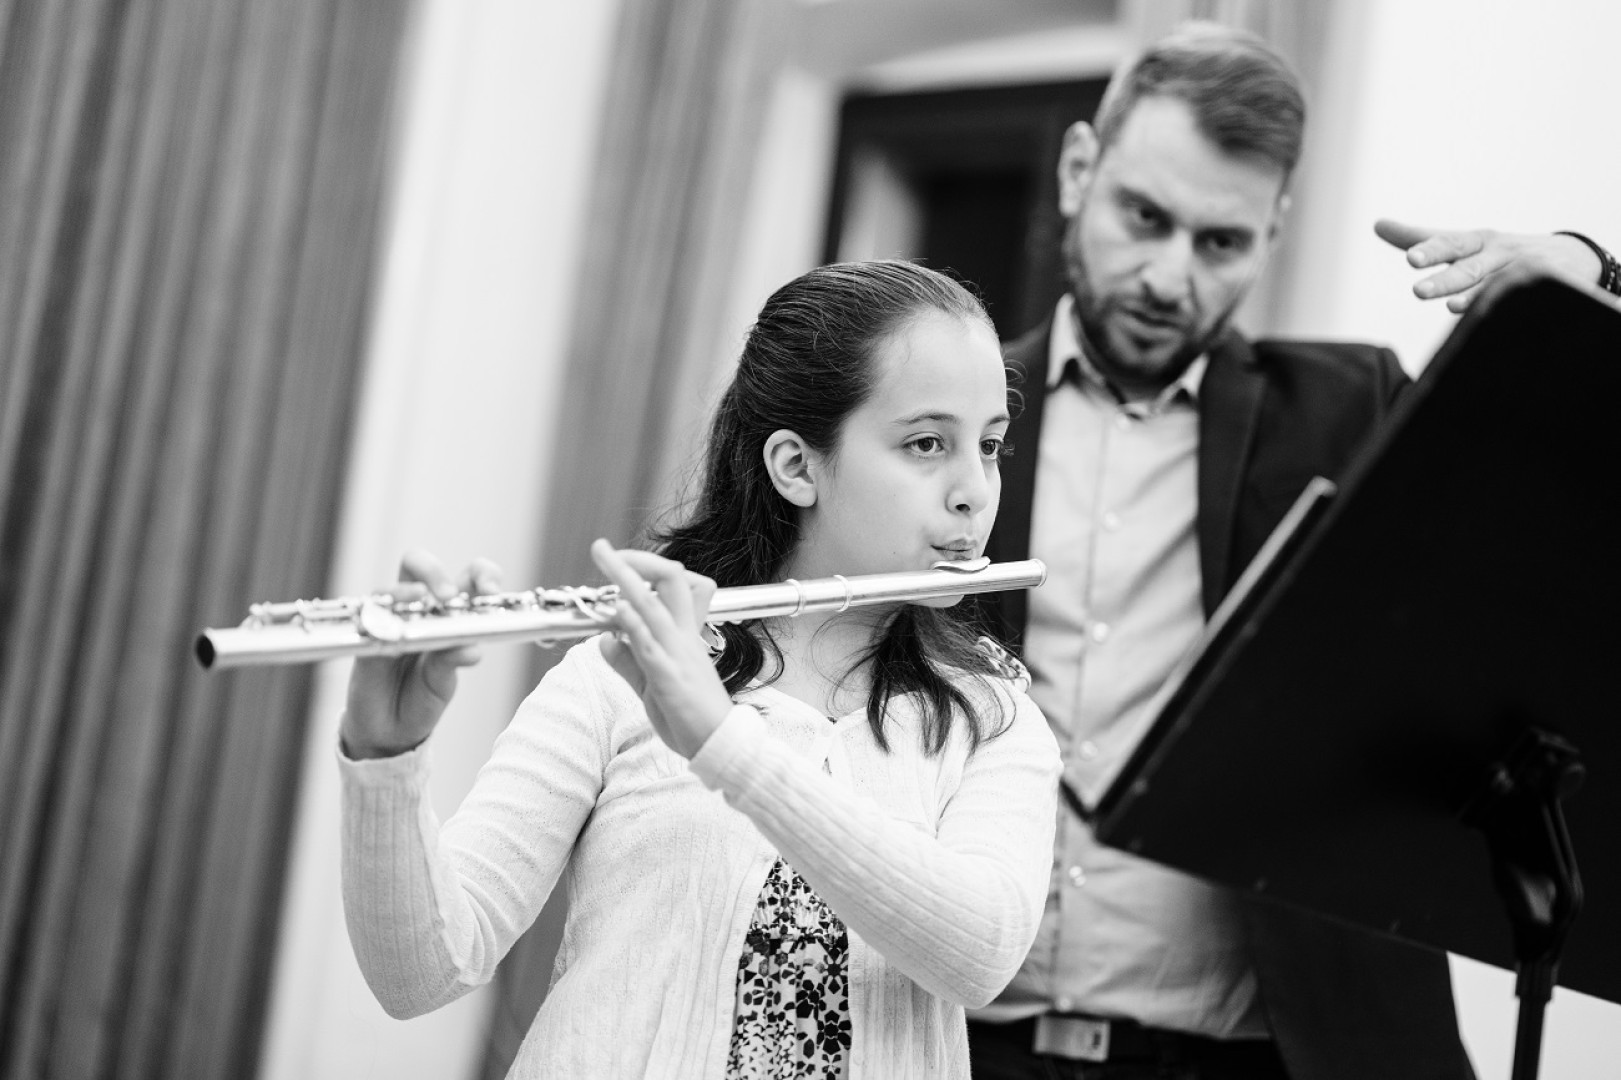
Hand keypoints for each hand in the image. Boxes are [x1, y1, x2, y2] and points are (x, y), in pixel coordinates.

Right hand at [340, 550, 502, 758]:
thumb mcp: (443, 681)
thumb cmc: (422, 697)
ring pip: (390, 588)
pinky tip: (391, 629)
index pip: (468, 577)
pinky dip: (382, 620)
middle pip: (420, 565)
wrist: (390, 731)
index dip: (482, 575)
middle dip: (434, 572)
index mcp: (450, 614)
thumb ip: (452, 661)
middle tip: (447, 597)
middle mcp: (419, 611)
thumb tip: (471, 649)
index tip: (491, 593)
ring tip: (420, 602)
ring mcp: (390, 621)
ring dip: (406, 592)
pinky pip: (368, 620)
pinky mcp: (367, 639)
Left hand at [589, 539, 732, 758]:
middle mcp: (683, 637)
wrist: (719, 745)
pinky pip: (651, 645)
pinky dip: (633, 624)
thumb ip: (627, 661)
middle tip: (602, 548)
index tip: (618, 561)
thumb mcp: (651, 683)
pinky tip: (617, 611)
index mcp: (684, 635)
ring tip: (604, 557)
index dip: (647, 568)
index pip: (677, 586)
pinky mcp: (669, 678)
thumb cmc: (689, 716)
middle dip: (634, 560)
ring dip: (627, 578)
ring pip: (655, 605)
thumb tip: (604, 640)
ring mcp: (677, 655)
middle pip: (669, 581)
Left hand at [1375, 219, 1603, 312]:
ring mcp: (1526, 271)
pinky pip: (1529, 299)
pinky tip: (1503, 316)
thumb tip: (1377, 224)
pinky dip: (1518, 305)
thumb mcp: (1463, 243)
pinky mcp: (1550, 288)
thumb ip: (1420, 238)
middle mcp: (1500, 254)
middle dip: (1446, 280)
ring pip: (1499, 285)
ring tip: (1453, 308)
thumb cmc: (1500, 252)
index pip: (1451, 245)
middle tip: (1417, 291)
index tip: (1410, 258)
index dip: (1431, 251)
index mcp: (1477, 243)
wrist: (1569, 258)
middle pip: (1471, 268)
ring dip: (1477, 296)